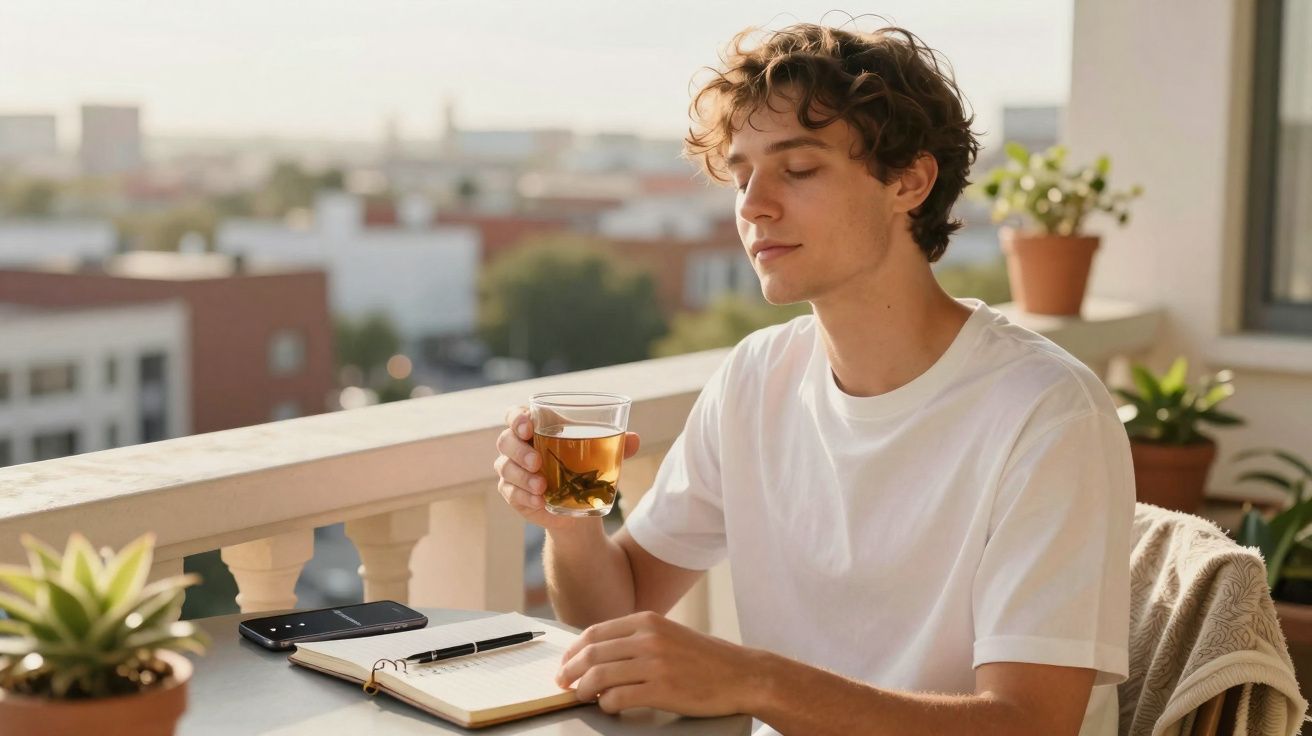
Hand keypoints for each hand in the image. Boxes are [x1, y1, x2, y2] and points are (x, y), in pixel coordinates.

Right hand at [494, 405, 639, 530]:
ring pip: (505, 467)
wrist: (580, 508)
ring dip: (522, 477)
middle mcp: (520, 446)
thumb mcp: (603, 457)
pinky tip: (540, 501)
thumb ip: (617, 445)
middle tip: (538, 462)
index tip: (528, 426)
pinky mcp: (512, 492)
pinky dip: (524, 496)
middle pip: (506, 440)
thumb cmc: (587, 470)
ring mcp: (513, 470)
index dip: (516, 417)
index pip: (516, 415)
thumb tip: (634, 439)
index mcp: (538, 428)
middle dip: (519, 450)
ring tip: (542, 487)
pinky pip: (510, 492)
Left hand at [554, 611, 764, 716]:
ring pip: (600, 676)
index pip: (594, 633)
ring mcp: (655, 664)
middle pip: (592, 654)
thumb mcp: (668, 634)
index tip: (565, 664)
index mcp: (647, 621)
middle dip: (570, 671)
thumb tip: (598, 654)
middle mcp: (648, 638)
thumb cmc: (705, 658)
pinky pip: (618, 698)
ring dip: (583, 689)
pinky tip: (608, 706)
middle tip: (562, 683)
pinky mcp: (662, 690)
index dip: (573, 651)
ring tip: (581, 696)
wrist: (742, 674)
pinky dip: (606, 704)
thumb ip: (636, 639)